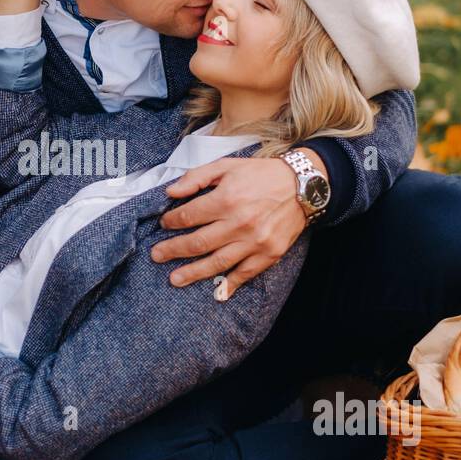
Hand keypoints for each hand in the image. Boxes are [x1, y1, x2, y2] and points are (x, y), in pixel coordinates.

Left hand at [151, 156, 312, 297]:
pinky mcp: (269, 254)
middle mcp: (239, 223)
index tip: (164, 224)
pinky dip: (231, 285)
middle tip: (156, 256)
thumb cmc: (261, 174)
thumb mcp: (227, 165)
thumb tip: (170, 192)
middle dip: (173, 250)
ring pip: (217, 263)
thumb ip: (196, 177)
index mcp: (227, 199)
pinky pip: (245, 274)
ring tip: (175, 279)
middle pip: (198, 243)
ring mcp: (254, 242)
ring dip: (193, 273)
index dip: (172, 221)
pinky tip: (218, 294)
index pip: (189, 216)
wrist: (304, 185)